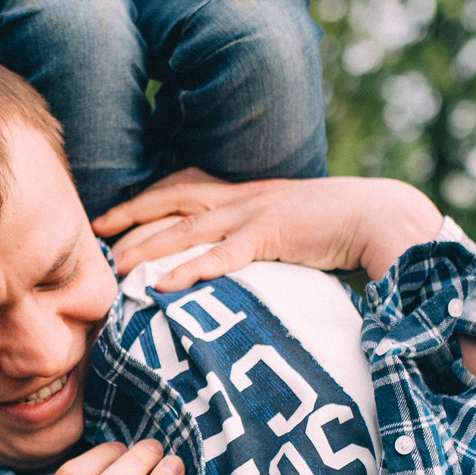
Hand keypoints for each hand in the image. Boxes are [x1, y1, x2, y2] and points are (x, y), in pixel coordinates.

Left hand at [95, 170, 445, 289]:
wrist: (380, 215)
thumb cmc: (336, 225)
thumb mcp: (284, 222)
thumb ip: (253, 234)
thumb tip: (228, 256)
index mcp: (243, 192)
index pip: (180, 188)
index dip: (141, 200)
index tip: (108, 217)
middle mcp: (241, 197)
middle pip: (172, 203)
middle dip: (131, 218)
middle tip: (94, 236)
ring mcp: (255, 214)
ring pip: (189, 229)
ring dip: (150, 248)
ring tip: (118, 267)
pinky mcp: (274, 236)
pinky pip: (225, 256)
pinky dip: (192, 271)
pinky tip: (165, 287)